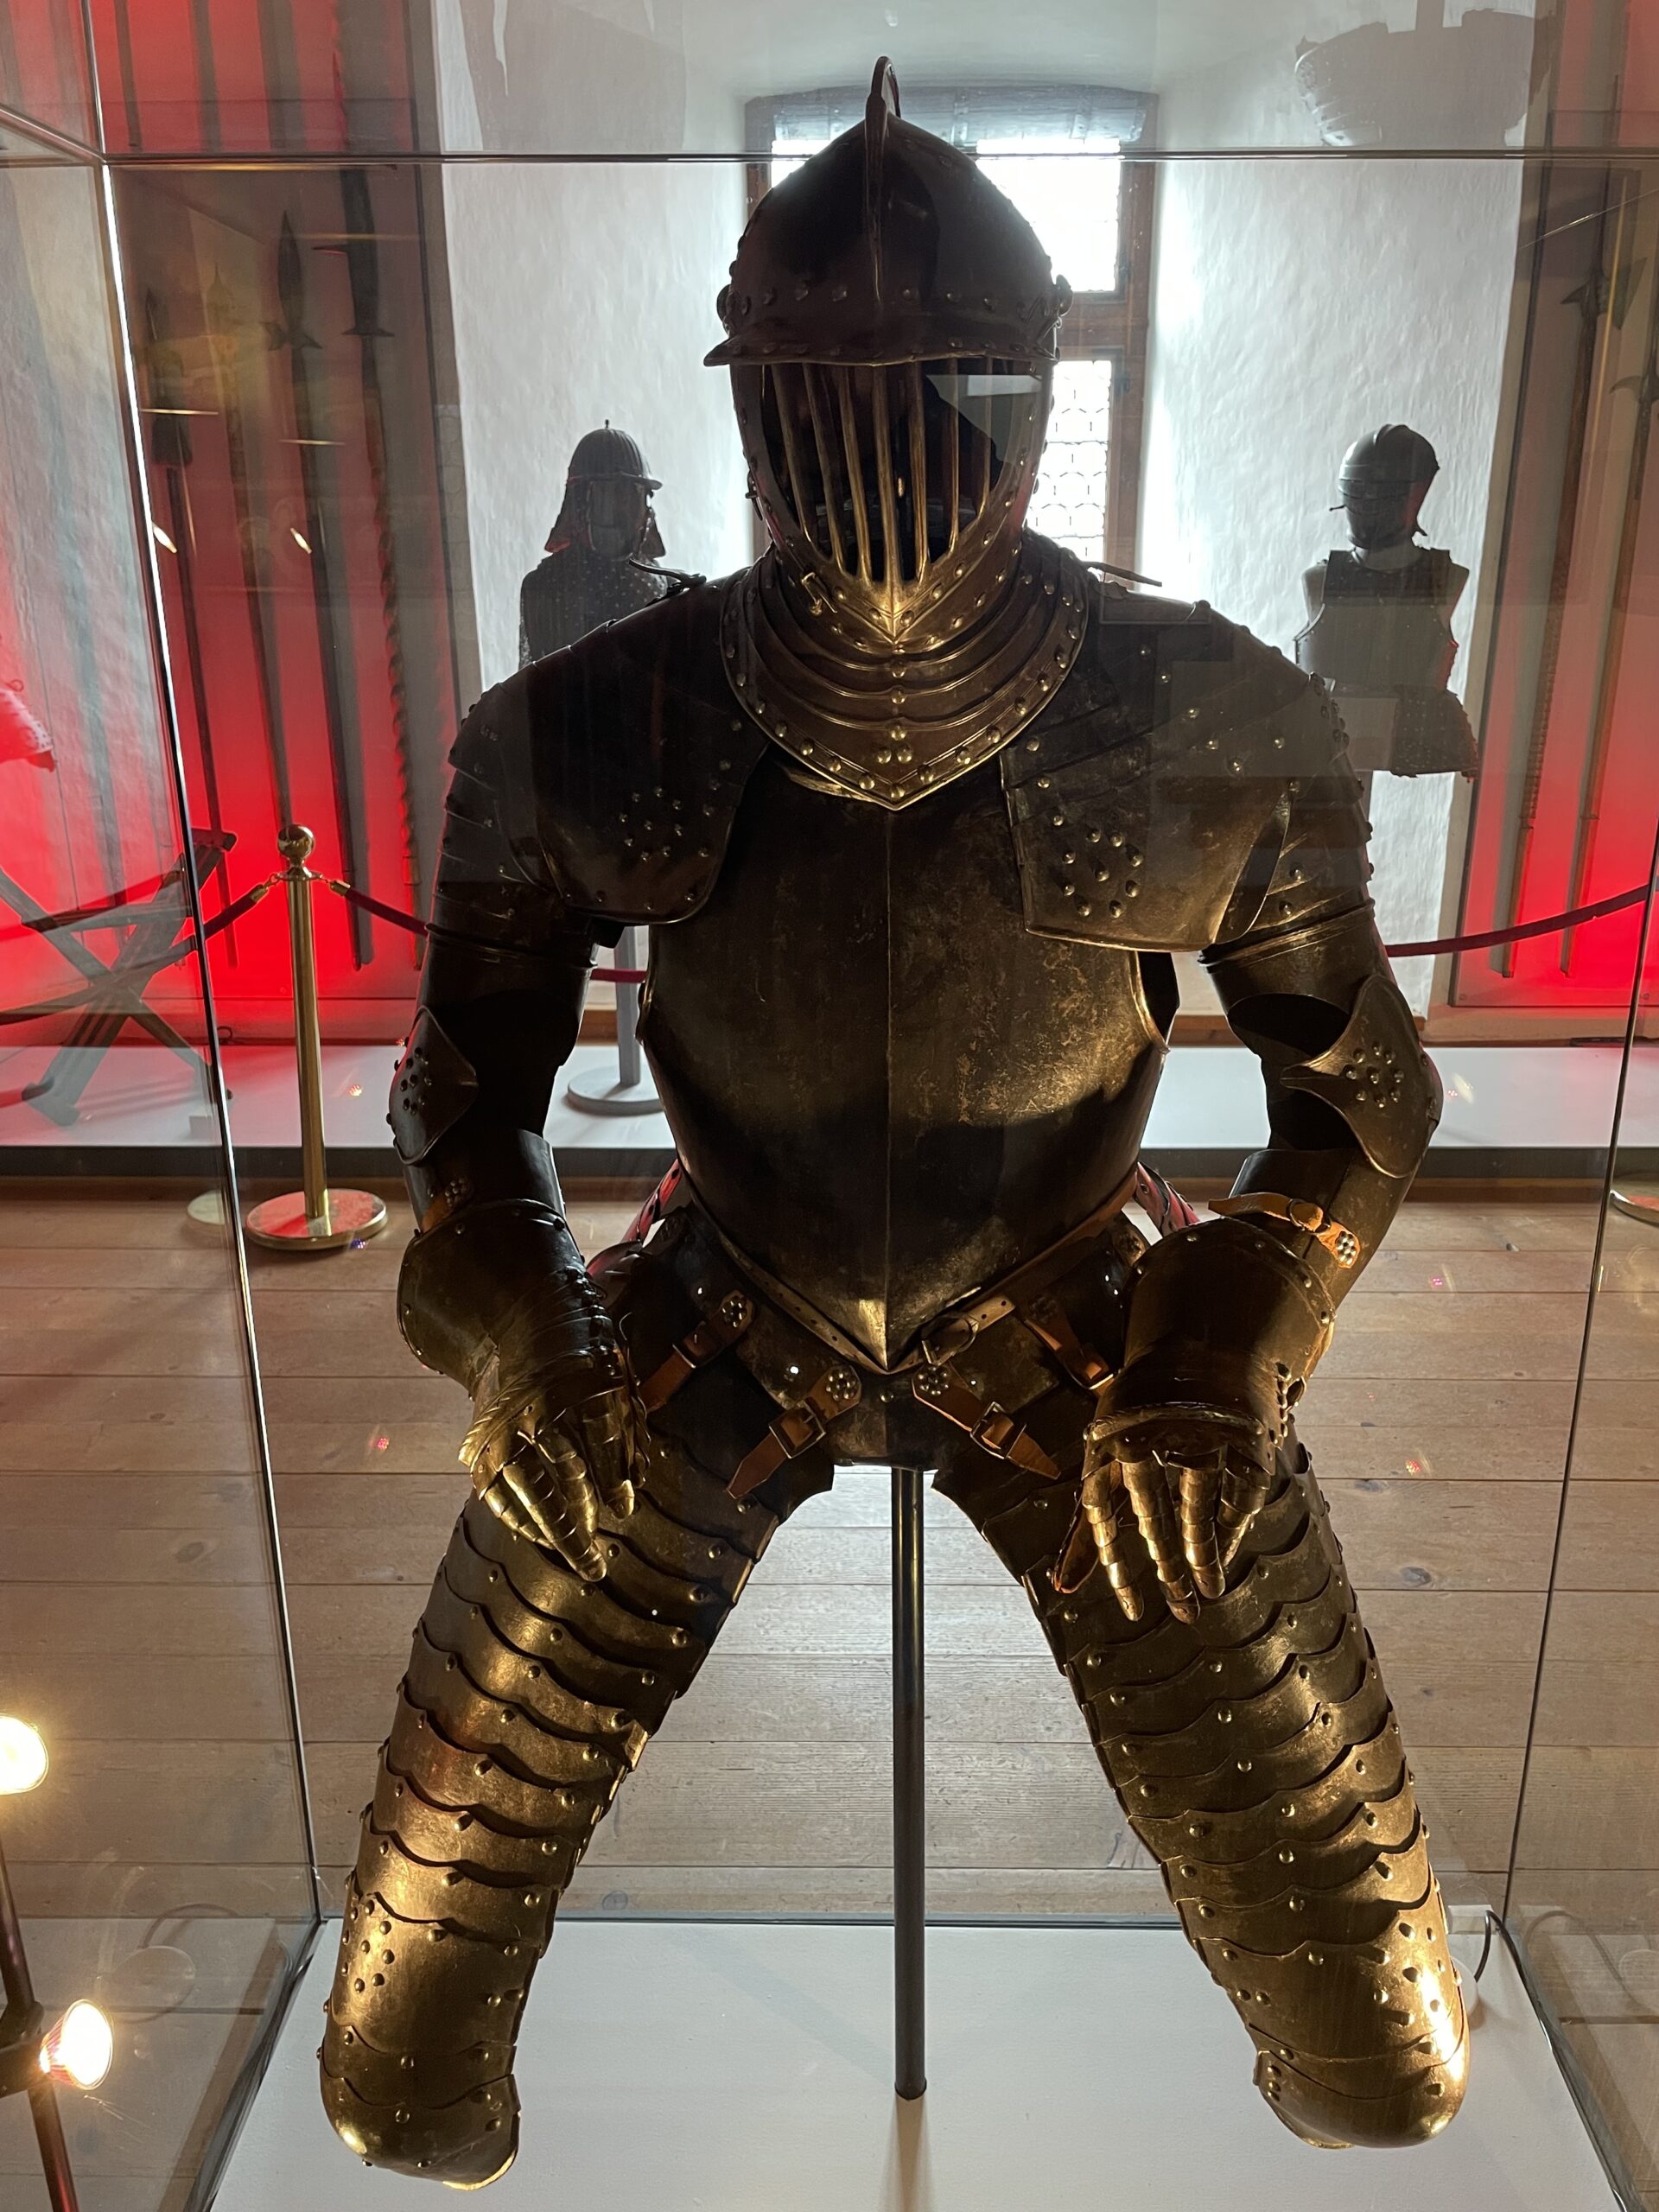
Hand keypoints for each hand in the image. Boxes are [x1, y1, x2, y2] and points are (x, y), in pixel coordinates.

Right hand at [462, 1349, 647, 1580]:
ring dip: (554, 1532)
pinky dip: (520, 1518)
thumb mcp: (613, 1374)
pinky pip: (499, 1492)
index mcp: (580, 1385)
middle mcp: (541, 1409)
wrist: (513, 1322)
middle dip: (584, 1521)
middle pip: (567, 1476)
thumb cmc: (577, 1354)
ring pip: (530, 1492)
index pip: (603, 1442)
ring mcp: (507, 1428)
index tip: (625, 1510)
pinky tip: (539, 1537)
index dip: (615, 1481)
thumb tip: (635, 1484)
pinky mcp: (482, 1443)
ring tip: (575, 1557)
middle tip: (597, 1560)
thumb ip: (626, 1427)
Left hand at [1055, 1410, 1273, 1623]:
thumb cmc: (1137, 1418)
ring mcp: (1195, 1437)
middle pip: (1155, 1519)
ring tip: (1206, 1592)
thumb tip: (1061, 1585)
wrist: (1197, 1350)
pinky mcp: (1236, 1437)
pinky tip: (1226, 1552)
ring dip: (1203, 1558)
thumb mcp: (1101, 1461)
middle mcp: (1148, 1440)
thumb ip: (1085, 1524)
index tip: (1133, 1610)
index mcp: (1106, 1445)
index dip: (1118, 1568)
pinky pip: (1235, 1497)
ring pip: (1197, 1511)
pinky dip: (1231, 1529)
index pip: (1104, 1517)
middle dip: (1167, 1571)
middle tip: (1181, 1611)